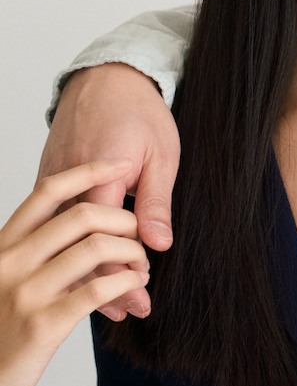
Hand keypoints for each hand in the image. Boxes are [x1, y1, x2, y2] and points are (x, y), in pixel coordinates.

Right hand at [0, 161, 149, 385]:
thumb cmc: (3, 336)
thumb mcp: (10, 283)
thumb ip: (37, 250)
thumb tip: (83, 220)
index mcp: (2, 246)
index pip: (47, 190)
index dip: (89, 170)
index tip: (122, 163)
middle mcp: (8, 262)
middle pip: (82, 214)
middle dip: (124, 220)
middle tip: (141, 237)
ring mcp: (23, 293)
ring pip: (97, 248)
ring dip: (132, 254)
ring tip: (141, 269)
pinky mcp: (42, 325)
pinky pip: (99, 290)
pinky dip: (127, 283)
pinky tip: (135, 289)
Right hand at [37, 63, 178, 320]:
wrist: (107, 78)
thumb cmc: (139, 112)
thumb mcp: (161, 153)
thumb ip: (156, 199)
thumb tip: (158, 243)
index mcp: (97, 174)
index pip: (102, 240)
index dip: (120, 273)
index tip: (141, 292)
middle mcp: (66, 184)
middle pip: (80, 250)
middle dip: (108, 285)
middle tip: (135, 307)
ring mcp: (51, 186)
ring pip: (64, 246)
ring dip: (93, 275)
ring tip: (119, 302)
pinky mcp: (46, 186)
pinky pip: (56, 230)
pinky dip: (77, 254)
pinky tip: (97, 276)